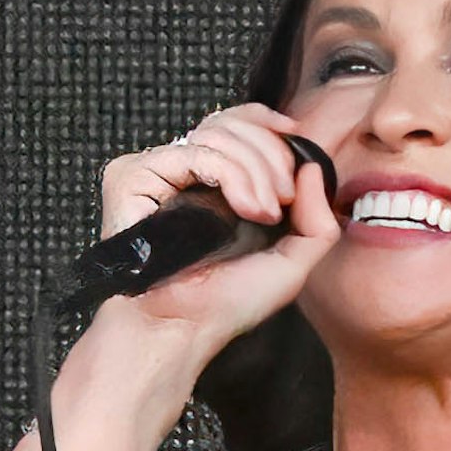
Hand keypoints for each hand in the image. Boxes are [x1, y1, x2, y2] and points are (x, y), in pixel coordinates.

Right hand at [92, 101, 341, 358]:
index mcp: (214, 183)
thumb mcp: (291, 264)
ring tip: (263, 215)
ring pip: (216, 134)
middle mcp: (184, 172)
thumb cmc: (226, 305)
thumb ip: (317, 220)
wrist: (185, 327)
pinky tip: (241, 209)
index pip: (236, 123)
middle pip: (231, 123)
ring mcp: (157, 171)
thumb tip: (311, 167)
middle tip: (281, 202)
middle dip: (270, 156)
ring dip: (255, 170)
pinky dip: (229, 174)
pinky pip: (192, 152)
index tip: (296, 143)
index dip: (267, 124)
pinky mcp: (133, 176)